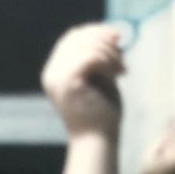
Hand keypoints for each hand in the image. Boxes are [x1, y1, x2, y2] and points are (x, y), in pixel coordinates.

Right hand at [41, 23, 124, 138]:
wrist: (98, 142)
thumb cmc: (102, 114)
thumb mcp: (101, 79)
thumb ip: (101, 57)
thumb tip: (113, 33)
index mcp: (56, 72)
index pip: (72, 38)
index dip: (95, 31)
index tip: (117, 36)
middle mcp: (51, 73)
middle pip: (77, 37)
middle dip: (104, 38)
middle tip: (123, 52)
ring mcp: (56, 77)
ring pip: (86, 45)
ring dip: (110, 53)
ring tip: (122, 69)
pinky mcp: (66, 82)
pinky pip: (91, 57)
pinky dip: (108, 62)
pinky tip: (118, 75)